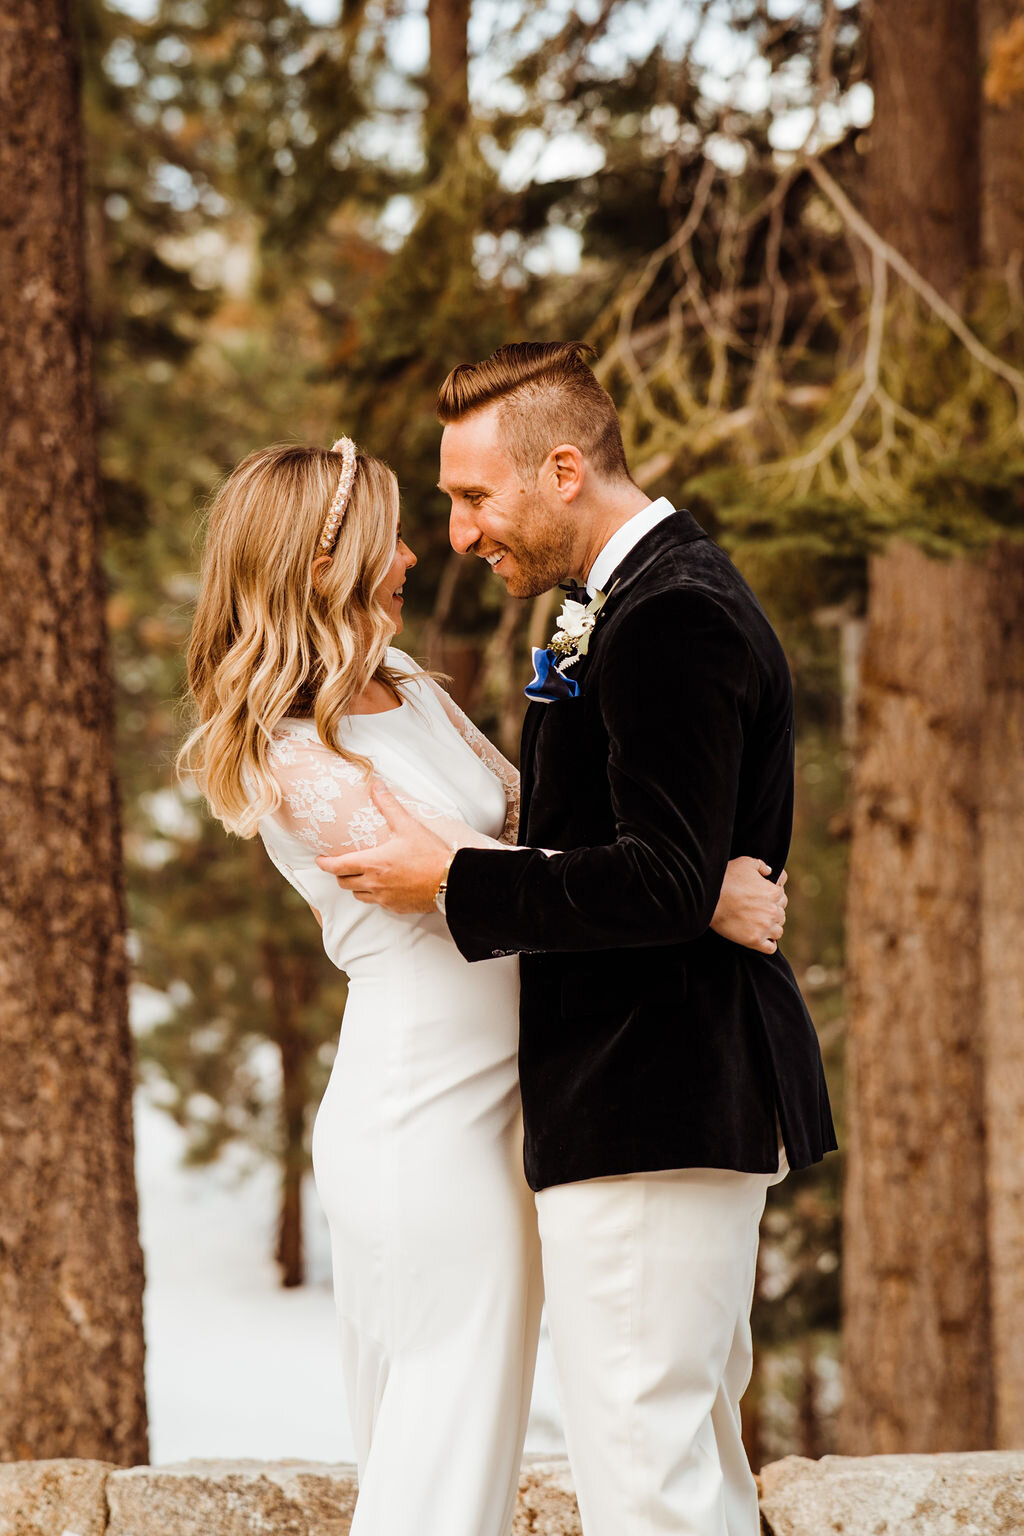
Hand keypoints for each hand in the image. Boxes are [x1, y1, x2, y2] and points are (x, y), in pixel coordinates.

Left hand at [315, 782, 451, 913]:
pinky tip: (384, 885)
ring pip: (358, 895)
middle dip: (340, 873)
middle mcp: (374, 884)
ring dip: (356, 885)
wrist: (450, 881)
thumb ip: (388, 805)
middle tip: (343, 864)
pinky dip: (374, 895)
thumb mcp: (407, 826)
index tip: (320, 860)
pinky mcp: (395, 908)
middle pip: (344, 882)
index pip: (337, 867)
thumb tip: (376, 785)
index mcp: (372, 863)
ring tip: (362, 875)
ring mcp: (384, 898)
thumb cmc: (429, 854)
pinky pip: (377, 903)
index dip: (325, 864)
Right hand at [710, 857, 787, 953]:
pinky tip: (760, 938)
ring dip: (771, 928)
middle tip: (756, 909)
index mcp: (774, 892)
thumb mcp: (745, 862)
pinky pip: (770, 948)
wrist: (707, 899)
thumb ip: (761, 865)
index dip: (772, 894)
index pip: (782, 895)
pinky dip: (768, 944)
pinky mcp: (754, 940)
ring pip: (778, 931)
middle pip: (781, 913)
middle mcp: (773, 911)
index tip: (760, 896)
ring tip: (758, 924)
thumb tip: (771, 871)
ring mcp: (764, 927)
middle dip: (771, 911)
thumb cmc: (725, 878)